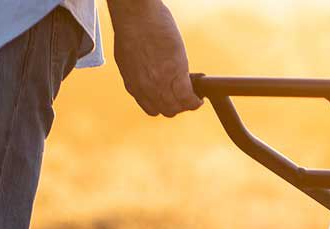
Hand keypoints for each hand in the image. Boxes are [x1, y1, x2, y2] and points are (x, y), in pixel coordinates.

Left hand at [108, 0, 200, 116]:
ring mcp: (161, 83)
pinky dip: (196, 101)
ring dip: (188, 104)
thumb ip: (139, 71)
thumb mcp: (129, 57)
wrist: (136, 16)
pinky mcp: (176, 74)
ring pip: (178, 107)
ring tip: (194, 97)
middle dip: (178, 106)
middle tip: (186, 97)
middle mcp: (146, 88)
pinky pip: (188, 98)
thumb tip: (150, 74)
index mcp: (133, 84)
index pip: (151, 108)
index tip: (171, 99)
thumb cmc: (131, 27)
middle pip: (166, 110)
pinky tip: (200, 97)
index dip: (164, 106)